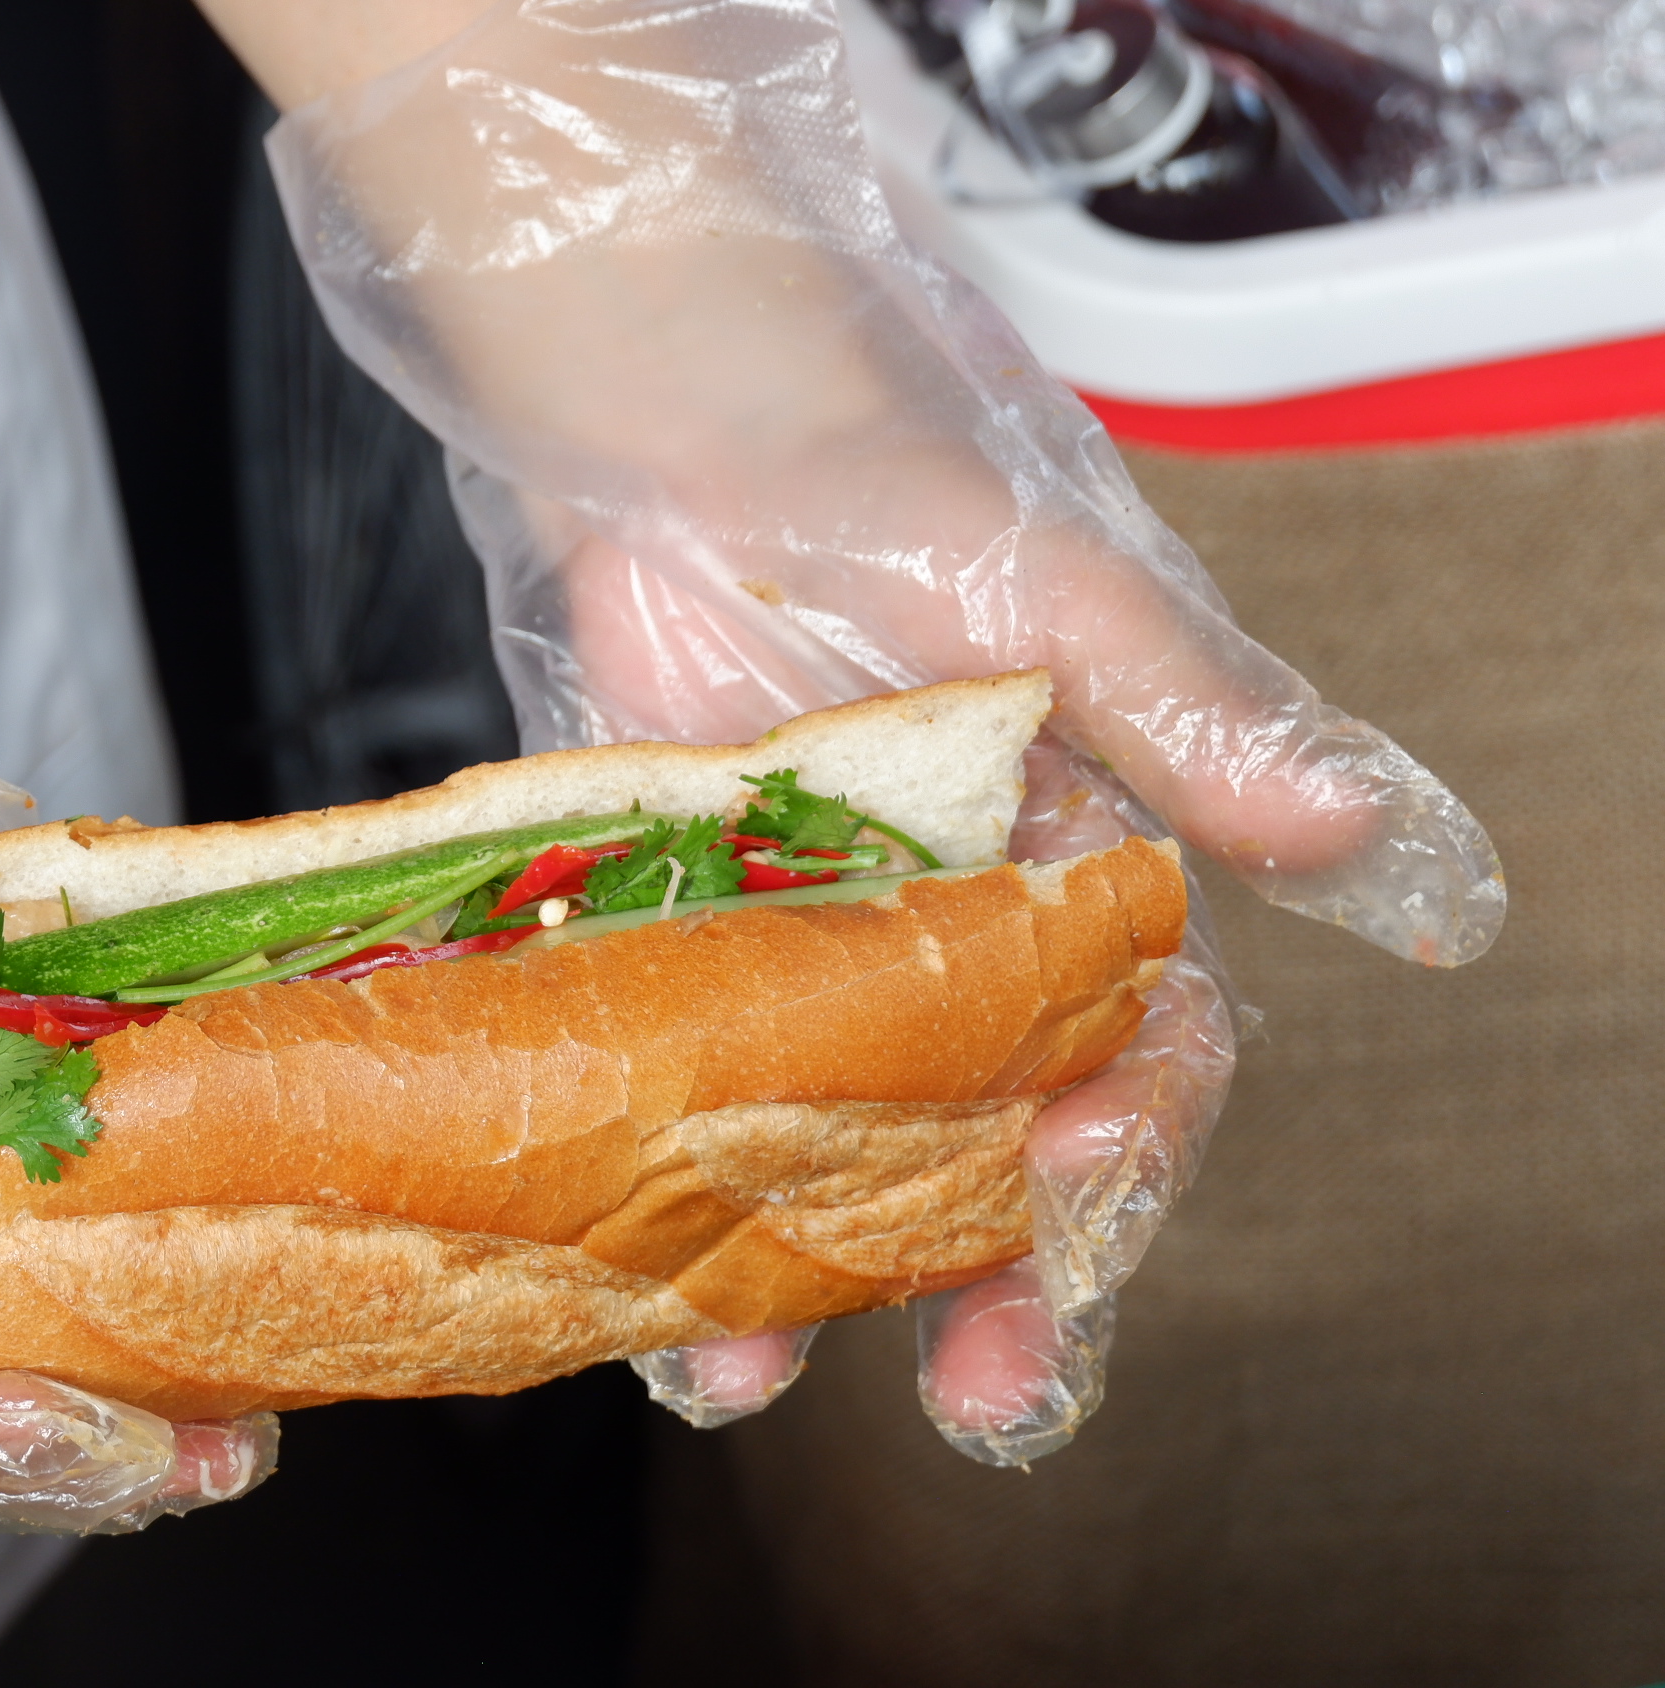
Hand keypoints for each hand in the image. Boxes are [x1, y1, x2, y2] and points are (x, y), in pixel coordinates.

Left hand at [255, 0, 1495, 1457]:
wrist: (679, 409)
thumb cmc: (887, 469)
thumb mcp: (1062, 586)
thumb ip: (1199, 718)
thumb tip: (1358, 843)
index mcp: (1073, 870)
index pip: (1138, 1048)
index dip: (1124, 1151)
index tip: (1084, 1221)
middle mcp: (943, 934)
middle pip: (984, 1144)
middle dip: (993, 1280)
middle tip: (982, 1395)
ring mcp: (801, 944)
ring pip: (818, 1146)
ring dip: (789, 1271)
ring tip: (736, 1372)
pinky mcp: (669, 927)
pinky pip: (669, 1082)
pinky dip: (644, 1171)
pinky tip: (611, 1261)